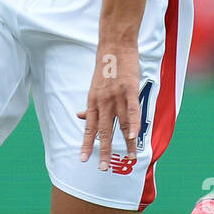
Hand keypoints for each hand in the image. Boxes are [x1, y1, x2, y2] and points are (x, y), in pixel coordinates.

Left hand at [77, 39, 140, 168]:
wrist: (114, 45)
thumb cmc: (105, 66)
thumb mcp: (93, 86)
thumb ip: (89, 104)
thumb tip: (79, 116)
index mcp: (93, 101)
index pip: (88, 127)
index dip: (86, 144)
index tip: (83, 159)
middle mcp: (103, 101)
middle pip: (103, 130)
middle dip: (103, 151)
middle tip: (103, 168)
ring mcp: (117, 96)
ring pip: (120, 124)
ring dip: (124, 143)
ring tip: (129, 158)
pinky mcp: (130, 89)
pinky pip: (132, 110)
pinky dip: (133, 124)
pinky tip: (134, 136)